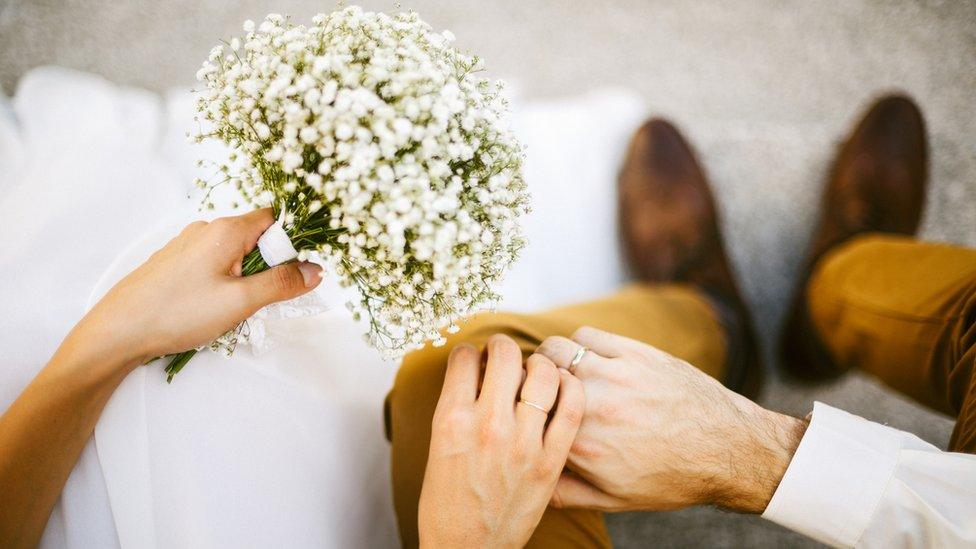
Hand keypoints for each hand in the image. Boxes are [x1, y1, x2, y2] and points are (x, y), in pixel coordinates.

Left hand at [71, 208, 322, 369]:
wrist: (118, 331)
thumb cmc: (178, 313)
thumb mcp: (240, 302)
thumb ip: (282, 284)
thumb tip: (315, 270)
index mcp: (226, 230)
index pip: (274, 219)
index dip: (291, 243)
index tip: (294, 273)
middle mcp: (206, 230)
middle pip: (255, 238)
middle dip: (267, 267)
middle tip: (260, 300)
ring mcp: (187, 246)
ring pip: (234, 255)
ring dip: (245, 280)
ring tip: (232, 310)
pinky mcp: (175, 263)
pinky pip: (213, 266)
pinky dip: (223, 284)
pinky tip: (210, 310)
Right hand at [418, 335, 584, 547]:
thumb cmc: (447, 503)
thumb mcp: (437, 448)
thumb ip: (456, 408)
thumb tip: (476, 373)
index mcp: (451, 420)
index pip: (464, 357)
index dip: (472, 352)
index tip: (477, 359)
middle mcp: (487, 425)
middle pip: (505, 354)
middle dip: (504, 347)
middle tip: (506, 355)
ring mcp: (522, 443)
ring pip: (543, 372)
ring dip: (539, 362)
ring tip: (536, 371)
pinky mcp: (551, 461)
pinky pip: (572, 407)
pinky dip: (571, 387)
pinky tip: (563, 388)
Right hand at [537, 327, 807, 513]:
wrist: (729, 450)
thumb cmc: (672, 478)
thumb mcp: (615, 500)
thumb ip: (565, 492)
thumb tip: (531, 482)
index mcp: (582, 446)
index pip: (524, 414)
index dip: (514, 408)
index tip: (514, 408)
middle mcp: (593, 406)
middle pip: (531, 376)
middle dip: (527, 381)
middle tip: (534, 387)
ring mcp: (614, 375)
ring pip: (554, 349)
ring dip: (550, 359)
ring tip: (560, 371)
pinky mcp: (635, 353)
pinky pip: (586, 336)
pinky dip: (579, 345)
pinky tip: (589, 359)